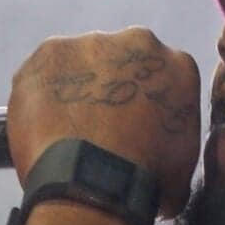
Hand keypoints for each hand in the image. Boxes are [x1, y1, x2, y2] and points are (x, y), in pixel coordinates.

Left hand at [7, 27, 200, 218]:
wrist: (96, 182)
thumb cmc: (145, 180)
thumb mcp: (183, 163)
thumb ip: (173, 140)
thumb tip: (161, 162)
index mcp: (178, 65)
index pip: (160, 75)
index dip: (143, 101)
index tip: (132, 124)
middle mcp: (138, 41)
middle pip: (120, 60)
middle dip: (110, 85)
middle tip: (99, 126)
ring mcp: (90, 43)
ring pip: (81, 63)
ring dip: (76, 88)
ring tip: (68, 131)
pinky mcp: (50, 52)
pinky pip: (43, 73)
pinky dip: (41, 94)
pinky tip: (44, 125)